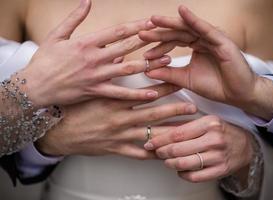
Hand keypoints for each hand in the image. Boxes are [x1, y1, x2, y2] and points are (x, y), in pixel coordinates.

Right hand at [20, 0, 169, 107]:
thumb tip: (87, 1)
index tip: (151, 21)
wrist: (34, 87)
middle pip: (127, 47)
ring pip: (127, 69)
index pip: (117, 31)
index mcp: (86, 42)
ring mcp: (96, 76)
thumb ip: (74, 18)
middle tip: (166, 36)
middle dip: (148, 40)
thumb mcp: (56, 35)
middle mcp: (94, 58)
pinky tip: (152, 93)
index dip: (136, 26)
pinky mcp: (96, 91)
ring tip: (167, 60)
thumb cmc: (44, 61)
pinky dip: (136, 94)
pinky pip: (119, 93)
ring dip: (148, 64)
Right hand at [35, 83, 197, 158]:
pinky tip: (167, 154)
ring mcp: (119, 136)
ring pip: (151, 135)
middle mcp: (119, 118)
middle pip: (154, 113)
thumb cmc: (74, 108)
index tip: (178, 81)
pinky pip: (138, 154)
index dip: (164, 86)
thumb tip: (122, 59)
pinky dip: (153, 155)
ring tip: (189, 130)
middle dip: (176, 110)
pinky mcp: (116, 149)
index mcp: (113, 100)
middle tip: (193, 107)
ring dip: (171, 132)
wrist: (58, 131)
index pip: (145, 92)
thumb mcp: (91, 88)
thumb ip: (109, 75)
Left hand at [139, 5, 272, 119]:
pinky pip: (205, 28)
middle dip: (159, 32)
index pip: (173, 41)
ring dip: (170, 24)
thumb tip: (147, 71)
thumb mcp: (186, 79)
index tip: (143, 49)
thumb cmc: (216, 86)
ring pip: (188, 28)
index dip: (158, 44)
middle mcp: (202, 39)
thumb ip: (168, 73)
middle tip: (141, 32)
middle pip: (177, 33)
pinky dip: (193, 20)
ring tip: (153, 20)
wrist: (238, 95)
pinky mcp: (222, 40)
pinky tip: (181, 12)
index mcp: (195, 46)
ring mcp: (212, 38)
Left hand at [144, 115, 253, 182]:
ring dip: (171, 164)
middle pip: (178, 149)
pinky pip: (194, 176)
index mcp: (209, 123)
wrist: (245, 145)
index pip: (177, 133)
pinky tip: (181, 169)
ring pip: (184, 164)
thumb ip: (185, 125)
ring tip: (168, 161)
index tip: (150, 143)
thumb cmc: (222, 131)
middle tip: (157, 152)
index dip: (160, 140)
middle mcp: (214, 139)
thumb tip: (160, 131)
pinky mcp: (220, 170)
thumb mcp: (206, 121)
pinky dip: (182, 174)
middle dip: (162, 152)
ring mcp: (218, 156)